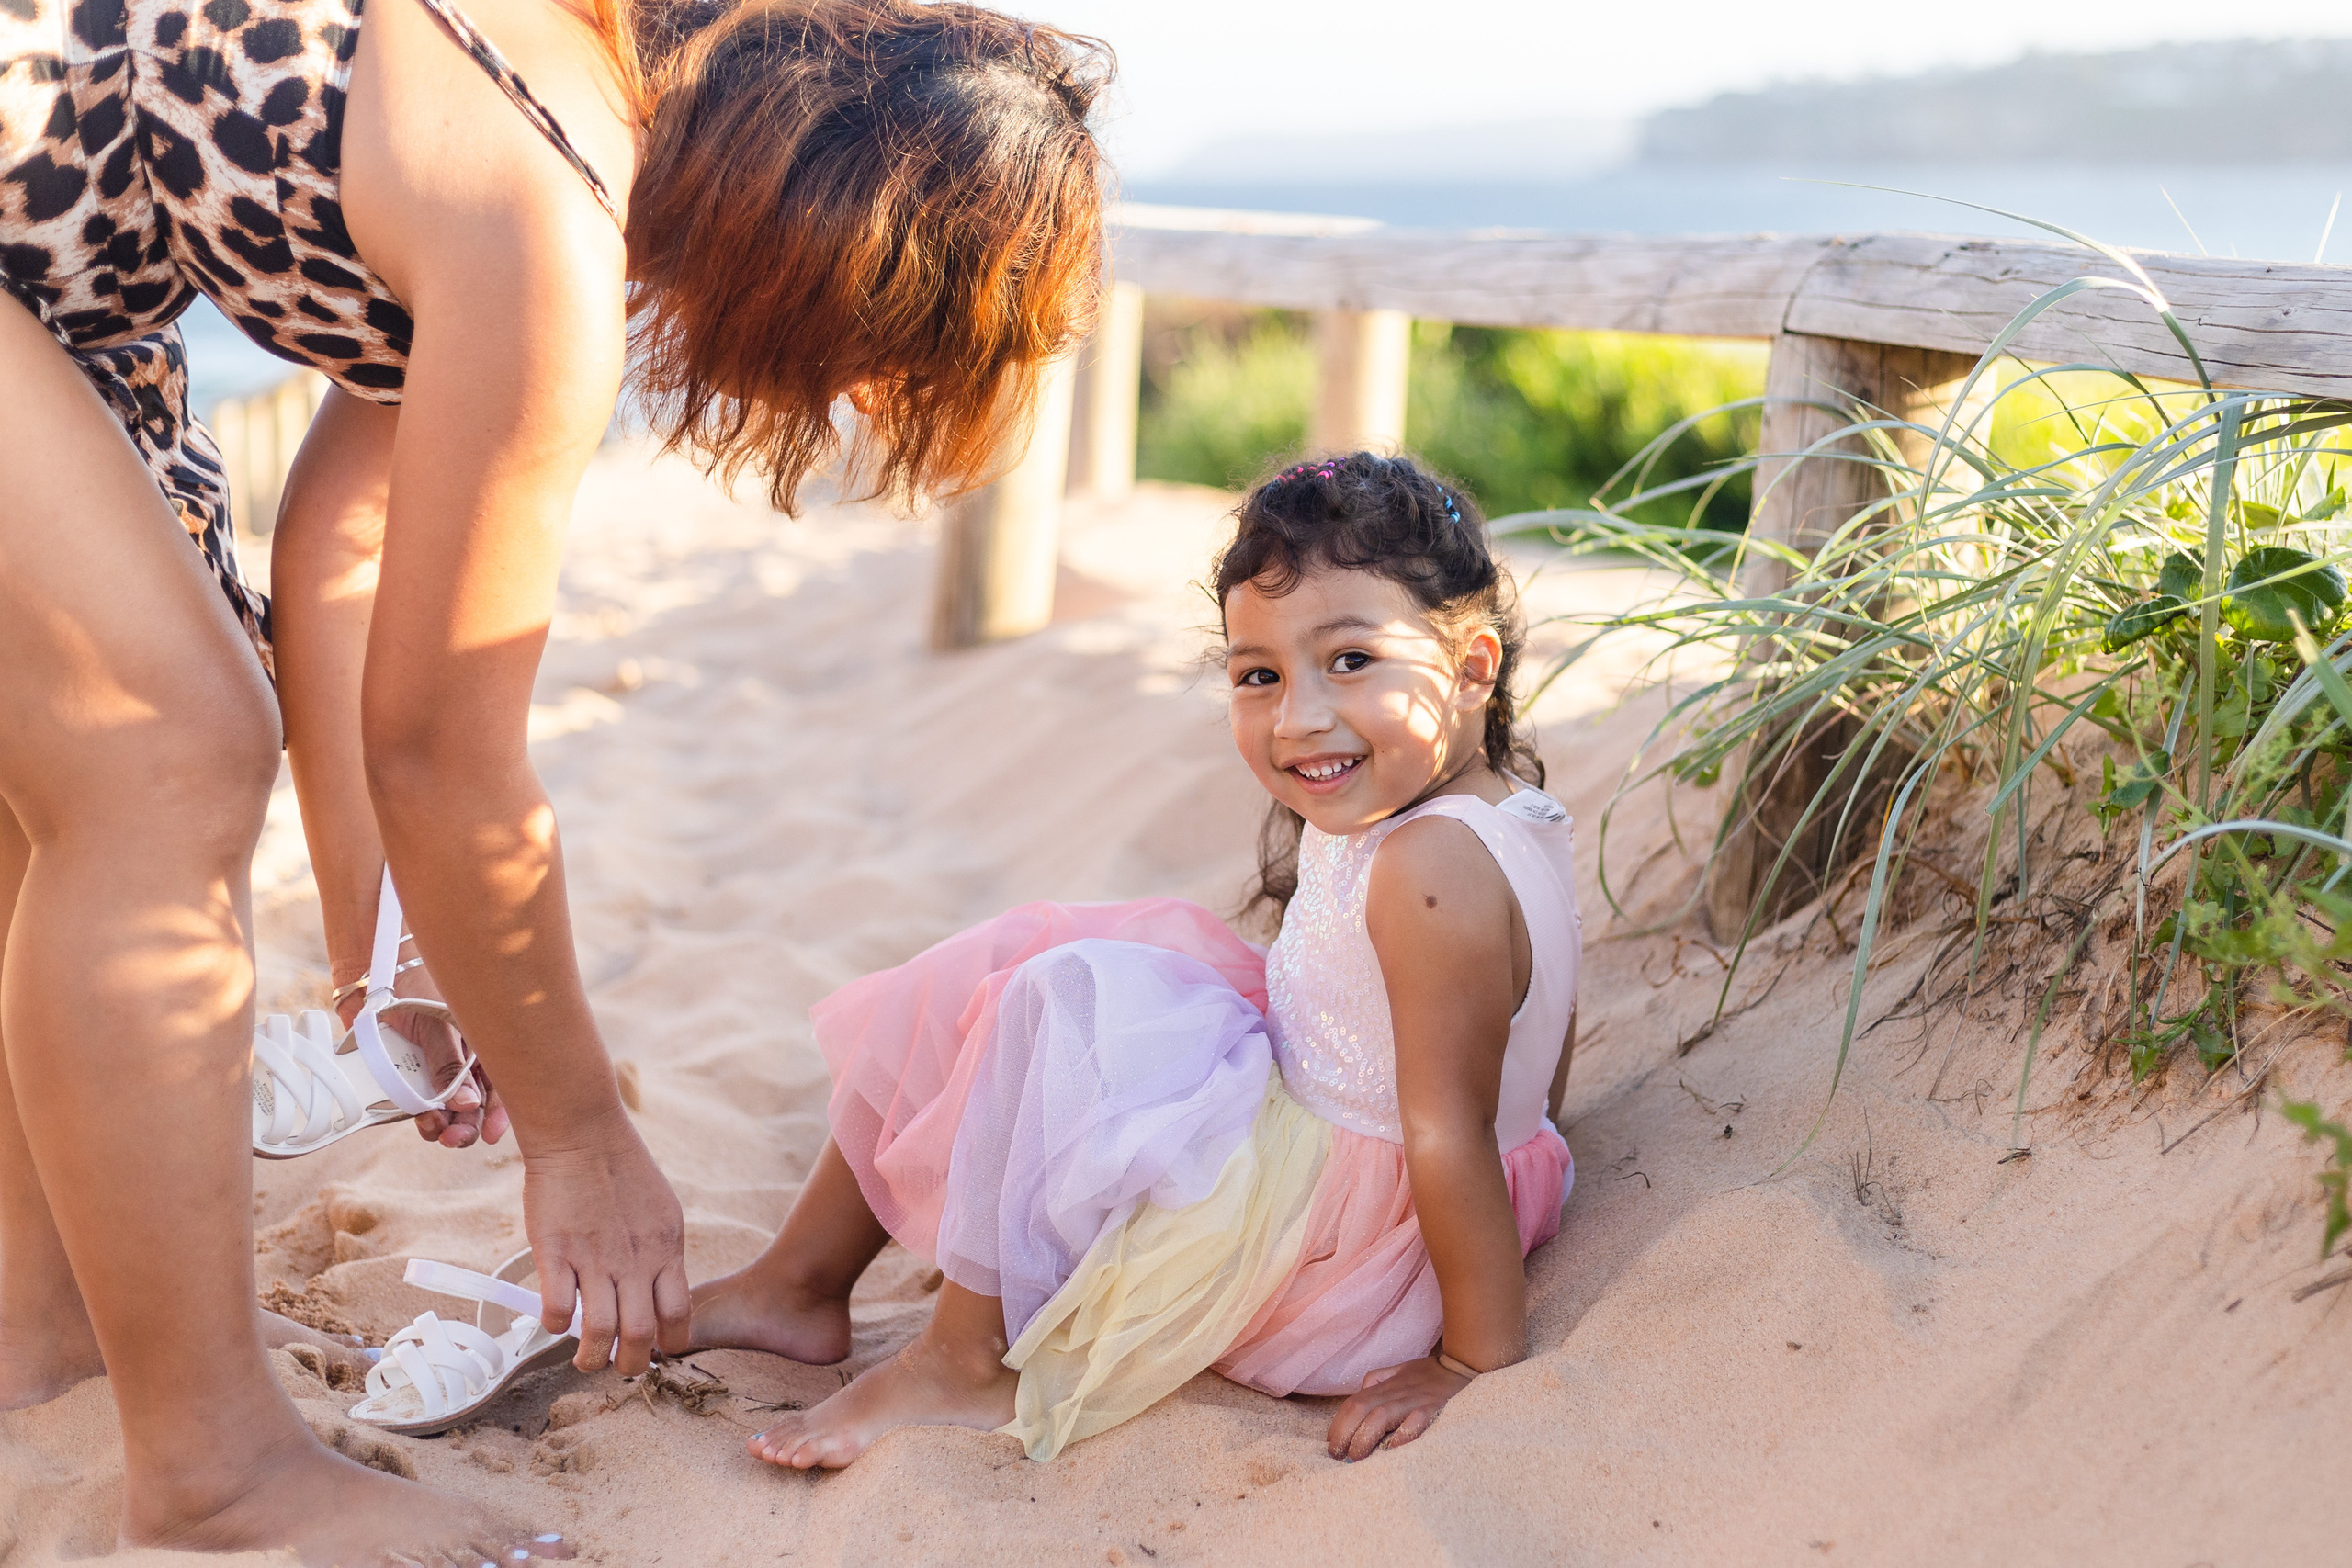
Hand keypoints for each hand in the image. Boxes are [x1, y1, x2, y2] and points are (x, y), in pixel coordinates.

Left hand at [337, 961, 509, 1148]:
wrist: (371, 975)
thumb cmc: (414, 988)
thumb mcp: (440, 1026)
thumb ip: (451, 1066)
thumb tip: (468, 1105)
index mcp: (482, 1044)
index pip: (501, 1085)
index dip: (499, 1112)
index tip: (490, 1134)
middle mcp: (462, 1062)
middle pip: (474, 1105)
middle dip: (467, 1126)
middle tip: (453, 1139)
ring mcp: (434, 1071)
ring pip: (447, 1111)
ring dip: (443, 1126)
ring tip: (432, 1128)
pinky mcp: (407, 1077)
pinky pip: (417, 1106)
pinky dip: (420, 1117)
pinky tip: (420, 1119)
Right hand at [522, 1120, 689, 1376]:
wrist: (582, 1133)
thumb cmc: (621, 1168)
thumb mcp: (661, 1211)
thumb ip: (660, 1252)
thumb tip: (657, 1291)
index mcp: (666, 1249)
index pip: (679, 1314)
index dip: (669, 1343)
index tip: (656, 1351)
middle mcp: (635, 1260)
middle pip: (641, 1334)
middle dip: (631, 1365)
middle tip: (620, 1368)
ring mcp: (595, 1258)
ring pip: (599, 1332)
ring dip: (592, 1357)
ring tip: (586, 1360)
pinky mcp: (556, 1252)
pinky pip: (558, 1308)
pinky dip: (557, 1326)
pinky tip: (557, 1322)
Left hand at [1325, 1356, 1472, 1461]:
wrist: (1463, 1365)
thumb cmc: (1428, 1374)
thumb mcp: (1398, 1371)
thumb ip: (1377, 1380)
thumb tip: (1357, 1393)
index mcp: (1385, 1385)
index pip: (1352, 1402)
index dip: (1338, 1423)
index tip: (1330, 1444)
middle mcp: (1395, 1391)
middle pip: (1360, 1409)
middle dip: (1344, 1433)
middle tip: (1338, 1455)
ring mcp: (1413, 1400)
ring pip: (1381, 1416)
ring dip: (1365, 1437)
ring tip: (1357, 1457)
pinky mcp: (1433, 1408)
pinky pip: (1415, 1422)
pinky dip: (1402, 1435)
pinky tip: (1392, 1450)